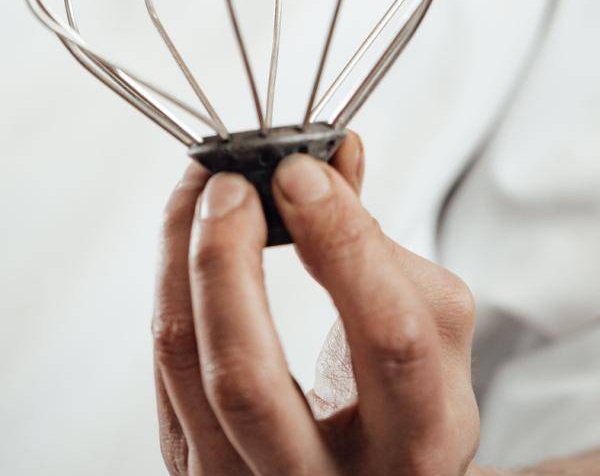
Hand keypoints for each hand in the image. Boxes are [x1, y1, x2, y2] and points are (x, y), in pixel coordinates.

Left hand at [152, 132, 479, 475]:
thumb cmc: (410, 407)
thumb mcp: (433, 334)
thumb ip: (383, 242)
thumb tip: (335, 155)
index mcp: (417, 445)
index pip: (386, 341)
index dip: (343, 243)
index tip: (304, 173)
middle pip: (246, 379)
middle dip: (225, 261)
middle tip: (230, 185)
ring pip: (185, 364)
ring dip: (182, 254)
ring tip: (202, 188)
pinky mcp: (194, 471)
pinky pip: (166, 366)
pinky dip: (172, 280)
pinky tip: (188, 231)